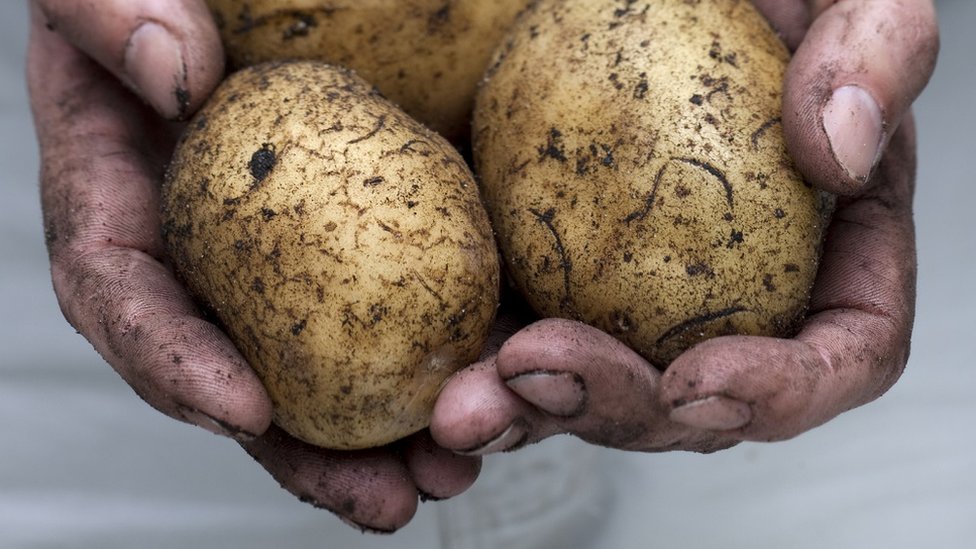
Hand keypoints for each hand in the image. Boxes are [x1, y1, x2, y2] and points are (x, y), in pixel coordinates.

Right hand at [28, 0, 477, 530]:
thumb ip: (106, 10)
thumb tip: (173, 74)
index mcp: (121, 195)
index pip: (125, 294)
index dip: (174, 363)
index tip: (243, 411)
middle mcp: (200, 250)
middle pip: (239, 373)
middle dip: (306, 454)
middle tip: (380, 500)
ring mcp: (280, 257)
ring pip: (322, 365)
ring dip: (385, 436)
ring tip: (449, 475)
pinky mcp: (353, 239)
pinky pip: (392, 303)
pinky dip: (438, 355)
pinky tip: (497, 385)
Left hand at [430, 0, 937, 453]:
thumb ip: (875, 53)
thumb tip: (842, 151)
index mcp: (832, 253)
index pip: (841, 353)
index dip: (781, 391)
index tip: (701, 383)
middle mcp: (735, 297)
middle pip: (694, 400)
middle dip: (615, 407)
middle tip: (538, 373)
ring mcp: (639, 300)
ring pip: (593, 388)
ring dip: (527, 409)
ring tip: (464, 404)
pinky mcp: (555, 277)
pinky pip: (518, 334)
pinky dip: (476, 363)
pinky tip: (435, 371)